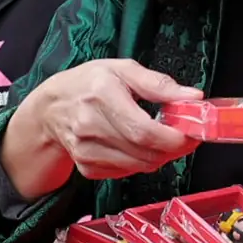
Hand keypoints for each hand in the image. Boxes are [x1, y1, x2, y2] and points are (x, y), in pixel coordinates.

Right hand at [0, 58, 202, 198]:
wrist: (50, 108)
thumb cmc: (87, 84)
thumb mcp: (122, 70)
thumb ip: (159, 85)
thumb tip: (192, 97)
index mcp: (101, 95)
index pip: (143, 131)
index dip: (173, 138)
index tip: (191, 133)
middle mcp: (90, 126)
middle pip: (145, 152)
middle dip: (173, 148)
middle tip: (183, 135)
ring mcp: (86, 151)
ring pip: (140, 165)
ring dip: (159, 155)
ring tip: (160, 137)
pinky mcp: (87, 168)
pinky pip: (127, 172)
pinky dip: (140, 161)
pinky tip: (136, 145)